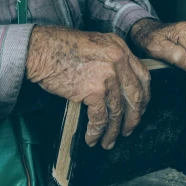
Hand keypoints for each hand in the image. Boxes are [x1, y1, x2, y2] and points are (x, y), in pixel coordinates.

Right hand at [25, 26, 150, 149]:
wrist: (42, 49)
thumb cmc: (60, 46)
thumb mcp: (95, 44)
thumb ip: (110, 59)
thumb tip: (118, 83)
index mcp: (120, 47)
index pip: (143, 76)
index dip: (144, 97)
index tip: (140, 108)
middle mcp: (118, 60)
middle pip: (135, 96)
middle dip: (133, 118)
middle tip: (128, 130)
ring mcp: (108, 75)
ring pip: (118, 111)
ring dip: (113, 130)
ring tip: (108, 141)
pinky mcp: (94, 90)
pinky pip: (100, 118)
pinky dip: (96, 131)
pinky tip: (92, 138)